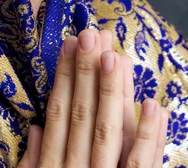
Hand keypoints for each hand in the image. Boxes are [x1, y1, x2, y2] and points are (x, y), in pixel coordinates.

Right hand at [18, 29, 167, 166]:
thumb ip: (34, 162)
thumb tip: (35, 127)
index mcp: (53, 167)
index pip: (58, 114)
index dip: (64, 76)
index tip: (70, 43)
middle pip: (82, 114)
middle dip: (87, 71)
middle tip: (91, 33)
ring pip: (109, 132)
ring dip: (113, 91)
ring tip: (116, 55)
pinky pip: (139, 165)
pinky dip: (148, 135)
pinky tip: (153, 104)